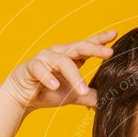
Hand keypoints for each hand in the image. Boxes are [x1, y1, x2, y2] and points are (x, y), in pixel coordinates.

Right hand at [3, 29, 117, 112]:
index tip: (114, 35)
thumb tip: (108, 101)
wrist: (23, 98)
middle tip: (109, 53)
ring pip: (62, 62)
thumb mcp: (74, 95)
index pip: (87, 46)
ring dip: (74, 77)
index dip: (100, 40)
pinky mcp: (31, 66)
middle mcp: (59, 53)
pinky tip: (55, 86)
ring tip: (82, 91)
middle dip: (94, 49)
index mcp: (71, 57)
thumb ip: (90, 96)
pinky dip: (48, 77)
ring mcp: (45, 58)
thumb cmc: (48, 92)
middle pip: (79, 47)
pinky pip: (40, 69)